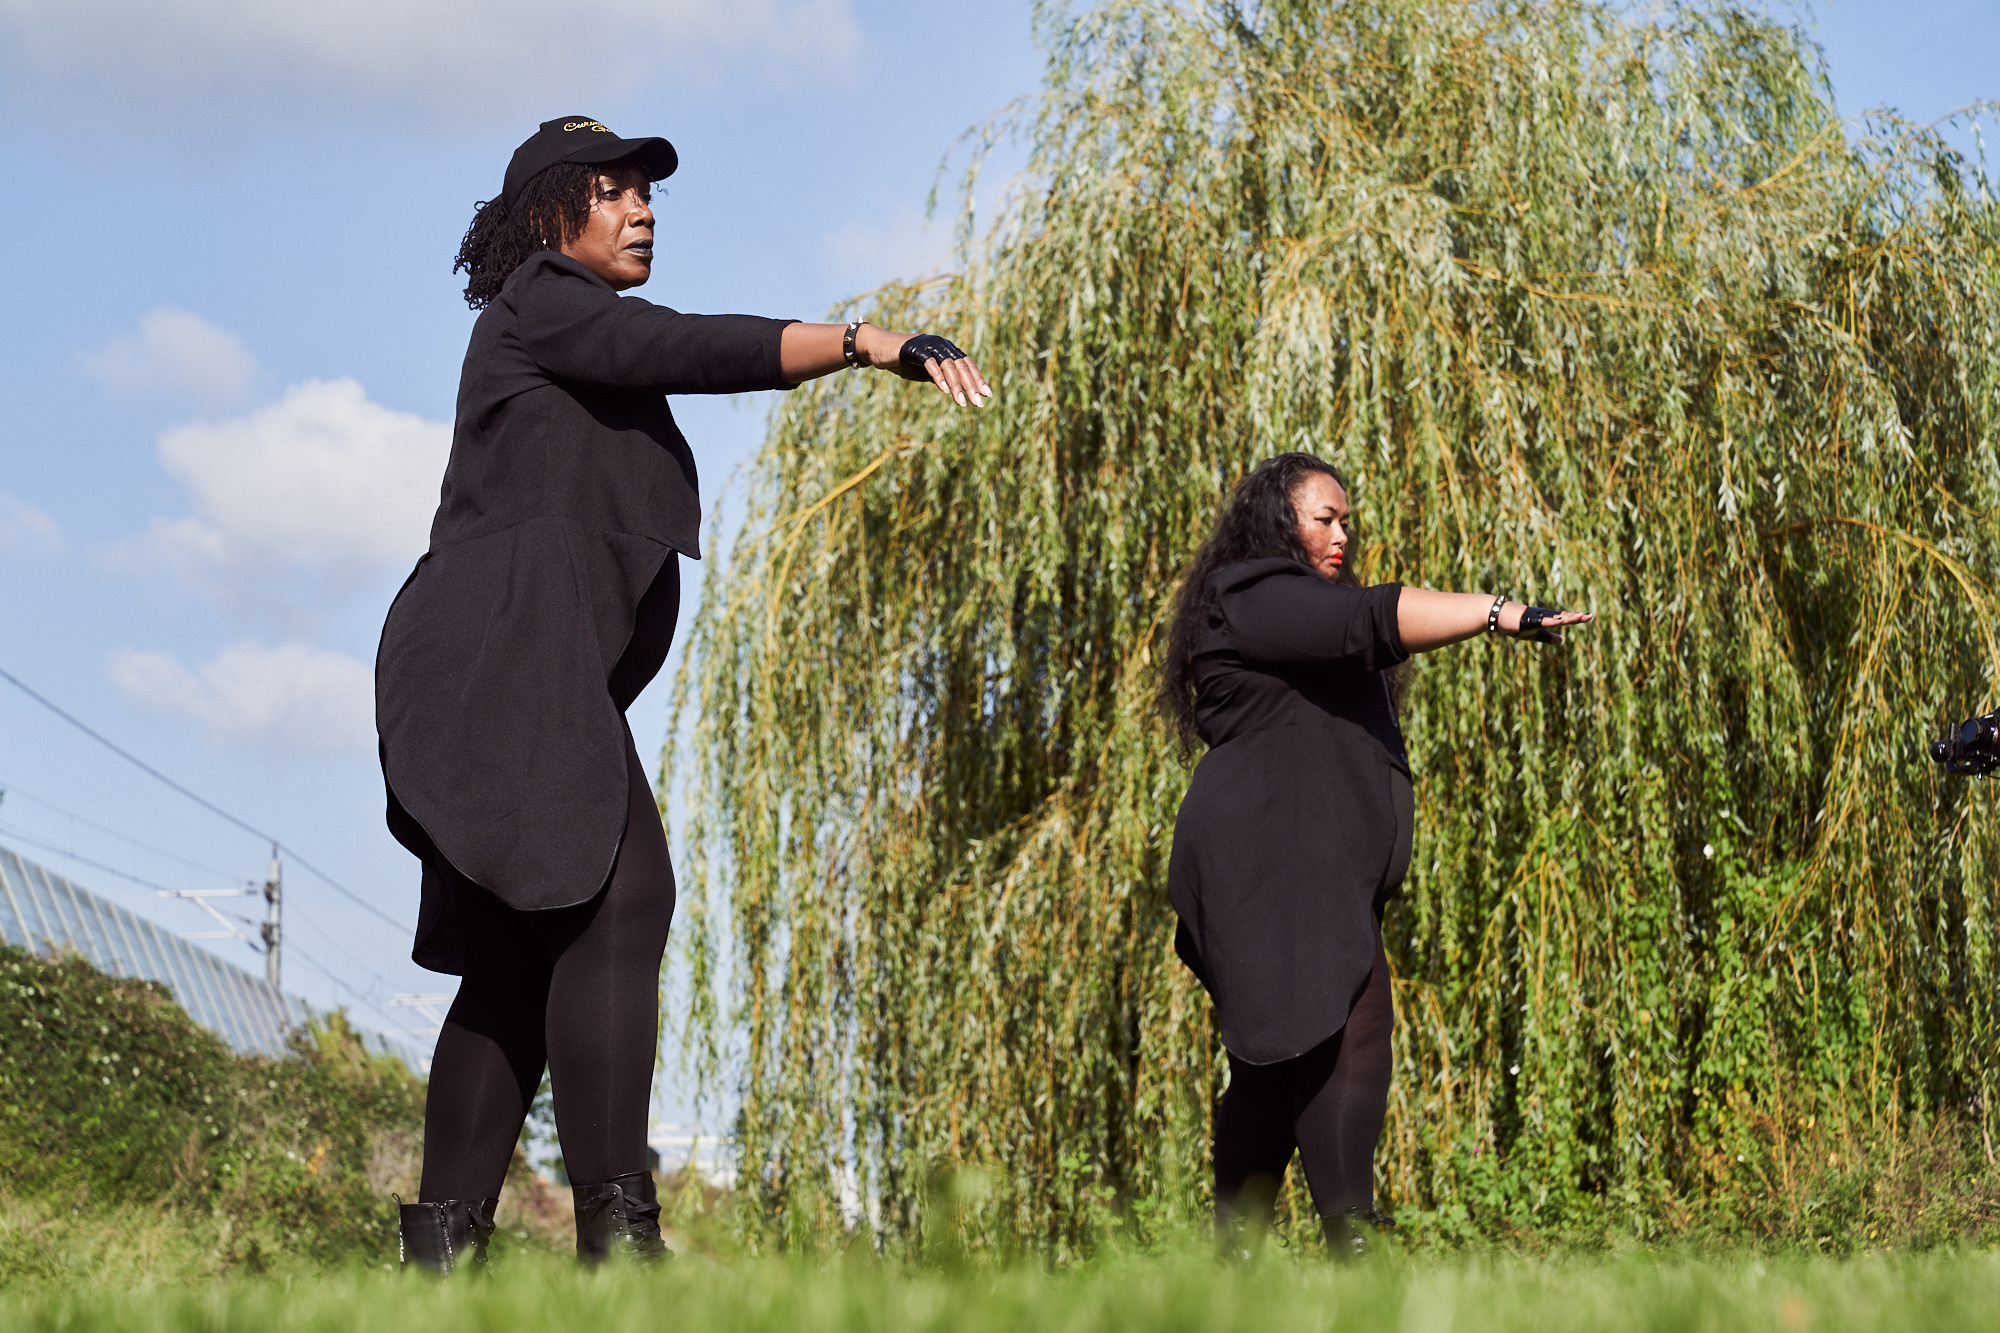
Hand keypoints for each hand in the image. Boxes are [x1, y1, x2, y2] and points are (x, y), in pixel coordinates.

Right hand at [855, 325, 993, 407]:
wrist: (879, 349)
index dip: (978, 378)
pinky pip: (930, 364)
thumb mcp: (927, 372)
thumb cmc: (904, 362)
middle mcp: (941, 344)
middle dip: (972, 385)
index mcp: (947, 349)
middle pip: (961, 365)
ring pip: (949, 365)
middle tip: (979, 403)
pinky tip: (945, 391)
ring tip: (962, 403)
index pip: (967, 363)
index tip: (988, 395)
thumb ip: (943, 378)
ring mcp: (928, 345)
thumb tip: (960, 390)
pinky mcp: (914, 349)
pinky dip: (938, 377)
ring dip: (957, 386)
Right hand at [1499, 602, 1593, 643]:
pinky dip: (1553, 621)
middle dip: (1577, 617)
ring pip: (1556, 618)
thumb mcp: (1535, 635)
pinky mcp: (1531, 620)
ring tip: (1580, 616)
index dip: (1577, 618)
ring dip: (1568, 617)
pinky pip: (1544, 622)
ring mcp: (1539, 617)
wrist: (1501, 617)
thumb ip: (1548, 637)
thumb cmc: (1517, 625)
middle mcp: (1546, 616)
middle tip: (1590, 616)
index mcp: (1548, 619)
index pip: (1565, 618)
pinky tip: (1561, 621)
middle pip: (1564, 616)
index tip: (1589, 616)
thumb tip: (1562, 640)